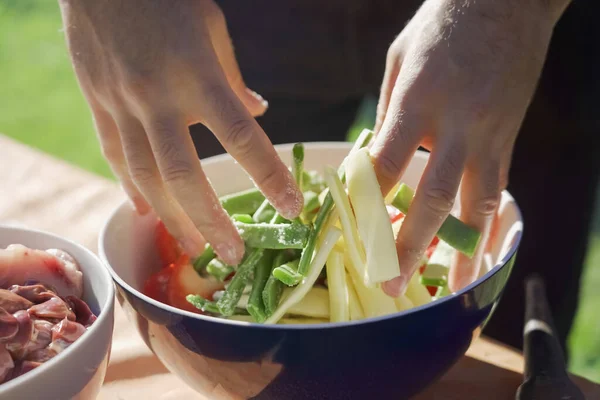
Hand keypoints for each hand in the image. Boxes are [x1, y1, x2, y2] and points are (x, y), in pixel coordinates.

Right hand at [58, 0, 302, 264]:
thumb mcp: (212, 28)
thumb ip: (233, 80)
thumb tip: (258, 113)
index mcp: (199, 75)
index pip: (241, 139)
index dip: (269, 177)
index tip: (292, 207)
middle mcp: (158, 97)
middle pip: (186, 176)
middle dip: (212, 222)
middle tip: (235, 256)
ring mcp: (122, 103)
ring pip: (146, 176)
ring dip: (171, 219)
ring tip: (193, 249)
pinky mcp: (97, 102)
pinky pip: (114, 154)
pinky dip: (131, 187)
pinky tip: (145, 211)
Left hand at [371, 0, 564, 294]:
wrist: (507, 2)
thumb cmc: (442, 24)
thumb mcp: (399, 60)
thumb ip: (388, 115)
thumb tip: (375, 160)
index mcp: (418, 99)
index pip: (387, 164)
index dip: (365, 201)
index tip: (346, 230)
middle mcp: (456, 124)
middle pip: (430, 197)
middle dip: (408, 245)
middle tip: (389, 283)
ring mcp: (488, 135)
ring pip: (474, 205)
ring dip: (460, 252)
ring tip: (448, 288)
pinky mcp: (508, 138)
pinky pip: (497, 190)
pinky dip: (487, 226)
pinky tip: (479, 251)